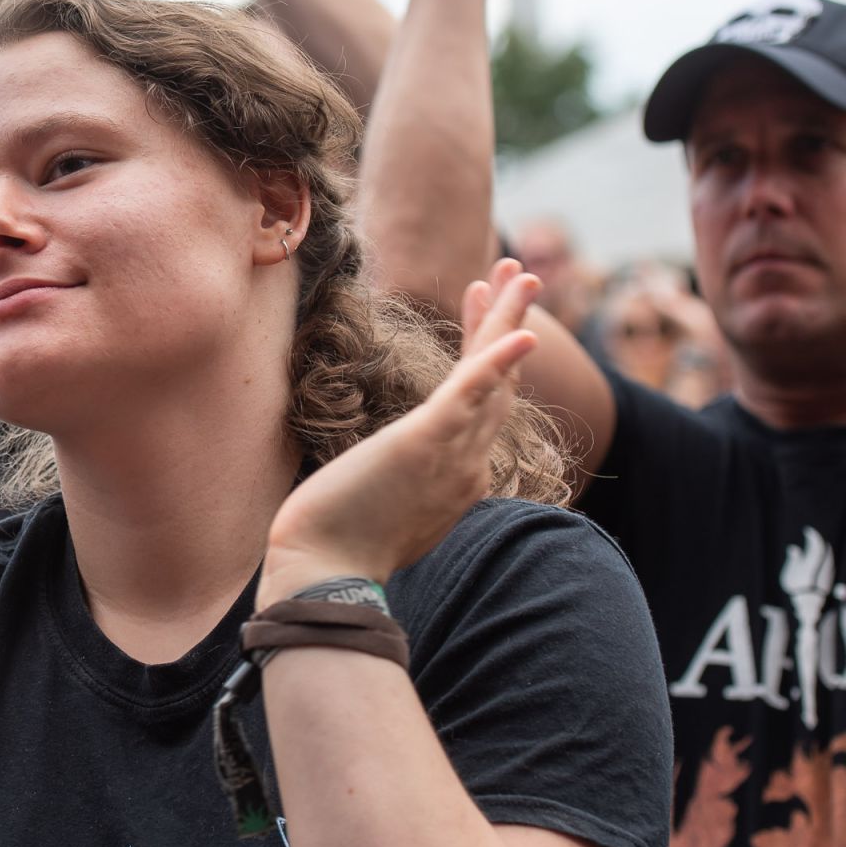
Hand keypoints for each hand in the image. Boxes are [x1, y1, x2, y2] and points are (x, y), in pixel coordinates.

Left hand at [259, 259, 540, 605]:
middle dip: (507, 322)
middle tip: (517, 274)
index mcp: (459, 477)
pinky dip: (495, 361)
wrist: (324, 574)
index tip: (479, 306)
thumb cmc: (338, 546)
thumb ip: (398, 480)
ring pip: (492, 376)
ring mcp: (453, 456)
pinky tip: (520, 332)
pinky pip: (470, 395)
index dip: (489, 351)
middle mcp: (468, 464)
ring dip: (507, 320)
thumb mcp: (383, 505)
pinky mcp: (425, 445)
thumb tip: (384, 468)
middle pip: (500, 382)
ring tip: (518, 272)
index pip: (484, 402)